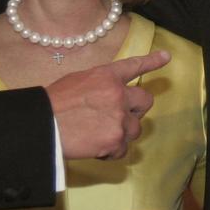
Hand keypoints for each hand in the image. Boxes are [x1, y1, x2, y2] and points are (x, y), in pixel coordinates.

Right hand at [46, 49, 170, 159]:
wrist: (42, 124)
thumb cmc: (52, 104)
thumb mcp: (77, 81)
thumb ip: (99, 85)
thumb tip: (107, 95)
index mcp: (106, 76)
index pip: (134, 66)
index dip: (151, 61)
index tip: (166, 57)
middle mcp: (118, 94)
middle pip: (146, 101)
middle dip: (136, 109)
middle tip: (120, 116)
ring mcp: (119, 118)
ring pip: (136, 128)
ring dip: (122, 133)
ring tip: (100, 134)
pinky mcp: (115, 140)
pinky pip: (123, 149)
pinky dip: (112, 151)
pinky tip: (95, 147)